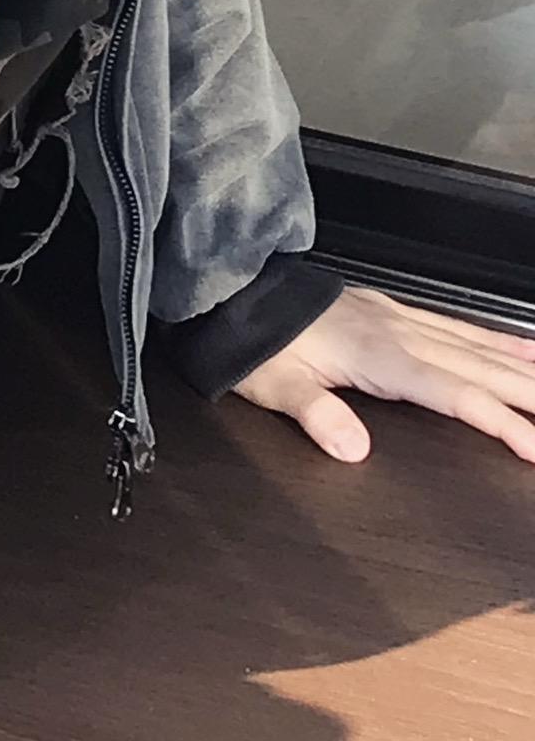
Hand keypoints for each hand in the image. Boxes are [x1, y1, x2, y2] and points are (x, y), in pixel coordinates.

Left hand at [233, 286, 534, 464]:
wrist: (234, 291)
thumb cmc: (255, 344)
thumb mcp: (274, 385)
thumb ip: (314, 415)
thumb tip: (354, 450)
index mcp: (379, 356)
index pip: (454, 393)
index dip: (499, 421)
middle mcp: (400, 334)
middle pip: (481, 368)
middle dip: (531, 394)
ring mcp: (401, 320)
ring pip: (478, 346)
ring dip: (524, 365)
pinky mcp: (394, 313)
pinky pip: (460, 328)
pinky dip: (498, 339)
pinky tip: (520, 346)